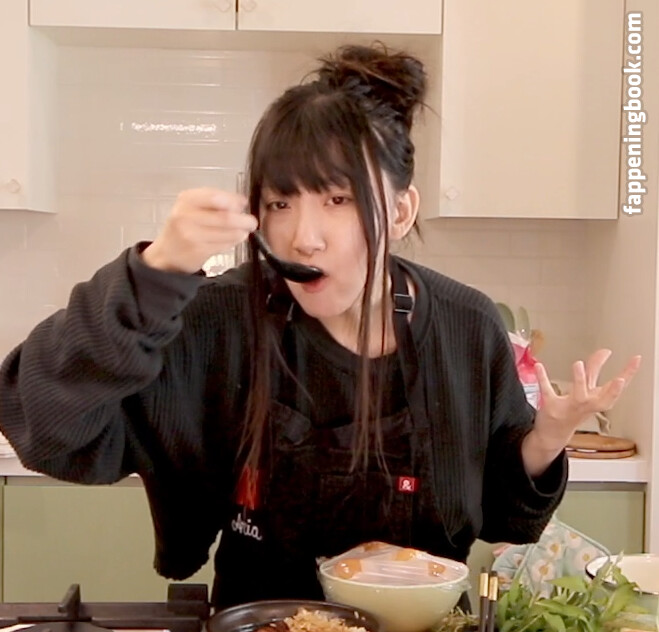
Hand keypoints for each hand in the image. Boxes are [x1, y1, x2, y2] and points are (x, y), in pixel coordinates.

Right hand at [142, 188, 257, 273]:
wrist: (167, 254)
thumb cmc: (183, 227)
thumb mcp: (191, 207)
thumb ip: (214, 201)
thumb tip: (241, 202)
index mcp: (186, 200)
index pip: (215, 197)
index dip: (233, 200)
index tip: (243, 204)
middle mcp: (186, 216)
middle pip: (225, 217)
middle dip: (243, 220)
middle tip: (251, 222)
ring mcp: (191, 235)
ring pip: (228, 233)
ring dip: (240, 232)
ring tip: (243, 231)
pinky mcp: (198, 251)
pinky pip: (224, 245)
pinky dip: (233, 242)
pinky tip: (233, 240)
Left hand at [532, 349, 641, 450]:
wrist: (554, 433)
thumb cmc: (574, 410)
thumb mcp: (587, 390)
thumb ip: (594, 370)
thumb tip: (604, 351)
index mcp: (596, 400)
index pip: (616, 387)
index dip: (628, 374)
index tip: (636, 360)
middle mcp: (586, 405)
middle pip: (603, 399)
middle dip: (613, 391)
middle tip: (620, 379)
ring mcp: (569, 407)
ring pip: (578, 396)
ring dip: (580, 380)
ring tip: (579, 364)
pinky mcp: (552, 408)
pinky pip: (548, 392)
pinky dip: (543, 379)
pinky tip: (540, 366)